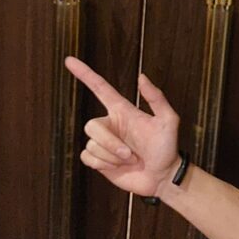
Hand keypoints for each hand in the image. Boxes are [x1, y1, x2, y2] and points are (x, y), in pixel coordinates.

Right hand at [64, 56, 180, 198]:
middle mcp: (110, 124)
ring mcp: (104, 142)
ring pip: (91, 144)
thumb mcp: (168, 120)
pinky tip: (117, 167)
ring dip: (111, 156)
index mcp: (123, 110)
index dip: (85, 74)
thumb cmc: (167, 148)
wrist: (162, 177)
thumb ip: (156, 98)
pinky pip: (87, 157)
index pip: (100, 88)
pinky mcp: (98, 160)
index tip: (69, 60)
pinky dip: (103, 165)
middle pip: (91, 126)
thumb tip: (141, 76)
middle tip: (131, 155)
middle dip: (110, 144)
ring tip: (129, 160)